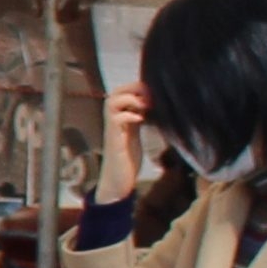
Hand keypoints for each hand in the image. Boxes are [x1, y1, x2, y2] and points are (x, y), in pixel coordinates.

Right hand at [100, 84, 149, 201]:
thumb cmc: (127, 159)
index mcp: (120, 116)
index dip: (138, 87)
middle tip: (150, 96)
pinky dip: (129, 115)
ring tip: (145, 105)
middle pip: (116, 92)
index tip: (154, 93)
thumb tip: (153, 105)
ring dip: (130, 99)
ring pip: (112, 101)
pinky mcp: (113, 139)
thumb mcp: (135, 134)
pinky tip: (140, 119)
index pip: (123, 91)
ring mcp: (112, 129)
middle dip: (134, 88)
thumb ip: (139, 119)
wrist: (118, 180)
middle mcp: (113, 119)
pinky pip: (116, 119)